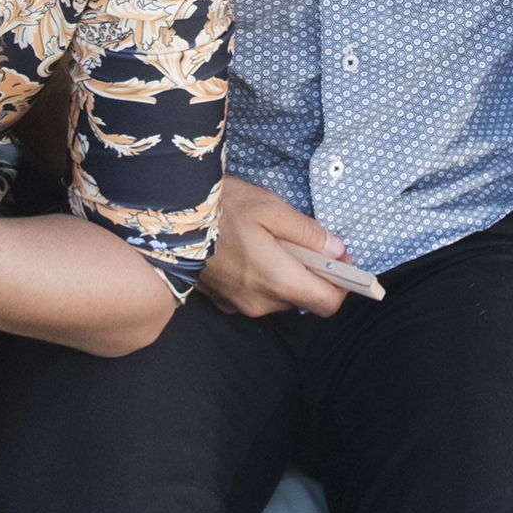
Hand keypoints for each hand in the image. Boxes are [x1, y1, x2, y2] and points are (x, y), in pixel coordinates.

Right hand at [196, 176, 352, 317]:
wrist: (170, 218)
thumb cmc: (222, 207)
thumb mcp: (271, 209)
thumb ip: (308, 233)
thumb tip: (337, 251)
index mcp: (277, 280)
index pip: (328, 303)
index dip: (342, 284)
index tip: (342, 262)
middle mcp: (261, 302)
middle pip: (305, 300)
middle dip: (312, 275)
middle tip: (305, 243)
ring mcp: (240, 304)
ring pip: (281, 299)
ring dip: (287, 276)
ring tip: (273, 244)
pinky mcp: (225, 302)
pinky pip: (258, 297)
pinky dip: (265, 280)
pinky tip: (252, 253)